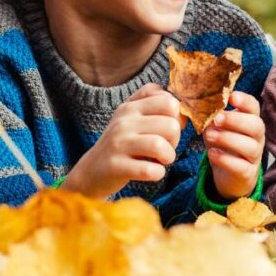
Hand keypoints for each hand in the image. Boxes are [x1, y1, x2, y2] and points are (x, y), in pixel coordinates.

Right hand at [63, 83, 181, 198]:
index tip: (167, 130)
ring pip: (160, 146)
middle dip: (175, 140)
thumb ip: (156, 104)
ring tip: (161, 160)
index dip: (177, 118)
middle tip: (164, 148)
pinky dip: (157, 173)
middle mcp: (124, 121)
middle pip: (171, 125)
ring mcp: (118, 143)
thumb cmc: (122, 143)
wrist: (92, 170)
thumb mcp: (133, 117)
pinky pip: (149, 170)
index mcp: (131, 106)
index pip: (169, 102)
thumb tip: (183, 115)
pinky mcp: (116, 166)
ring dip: (168, 157)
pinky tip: (152, 172)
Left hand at [203, 91, 264, 199]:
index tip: (231, 97)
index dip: (245, 101)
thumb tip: (197, 105)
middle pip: (256, 125)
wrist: (228, 175)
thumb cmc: (222, 145)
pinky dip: (225, 159)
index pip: (254, 107)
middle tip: (216, 118)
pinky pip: (241, 166)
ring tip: (209, 136)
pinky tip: (212, 153)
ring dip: (228, 139)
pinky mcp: (248, 173)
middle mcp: (257, 137)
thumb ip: (210, 116)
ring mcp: (255, 156)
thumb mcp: (216, 128)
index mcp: (250, 121)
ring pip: (250, 146)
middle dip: (235, 120)